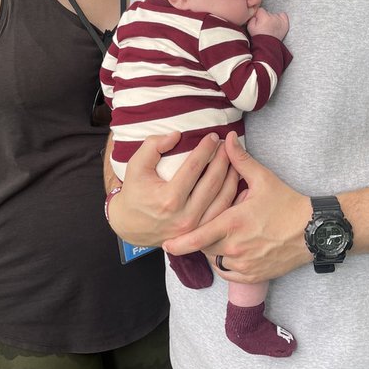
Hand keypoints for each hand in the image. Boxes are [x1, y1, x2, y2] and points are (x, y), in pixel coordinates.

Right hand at [109, 131, 238, 247]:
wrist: (131, 226)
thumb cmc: (134, 193)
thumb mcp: (136, 166)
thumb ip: (153, 146)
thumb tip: (177, 135)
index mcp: (168, 198)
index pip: (193, 167)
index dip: (205, 149)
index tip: (212, 136)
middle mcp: (184, 215)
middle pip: (212, 182)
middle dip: (223, 160)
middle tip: (227, 144)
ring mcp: (195, 227)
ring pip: (222, 198)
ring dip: (232, 176)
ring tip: (235, 159)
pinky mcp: (200, 233)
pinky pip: (222, 213)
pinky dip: (233, 196)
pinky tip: (237, 181)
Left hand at [163, 132, 310, 282]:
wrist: (313, 231)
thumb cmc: (288, 204)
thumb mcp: (264, 180)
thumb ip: (241, 160)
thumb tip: (227, 139)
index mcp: (233, 223)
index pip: (197, 237)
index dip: (179, 243)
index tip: (166, 244)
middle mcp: (235, 247)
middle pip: (204, 248)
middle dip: (199, 240)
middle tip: (197, 233)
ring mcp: (244, 264)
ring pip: (216, 260)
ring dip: (212, 251)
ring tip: (217, 240)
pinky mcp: (253, 275)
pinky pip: (229, 273)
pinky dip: (225, 265)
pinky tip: (229, 253)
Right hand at [247, 7, 288, 39]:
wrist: (267, 46)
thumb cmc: (258, 37)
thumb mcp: (250, 26)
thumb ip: (252, 17)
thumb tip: (255, 14)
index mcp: (264, 17)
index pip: (260, 10)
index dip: (258, 15)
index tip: (258, 21)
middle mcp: (273, 17)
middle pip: (268, 12)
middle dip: (265, 17)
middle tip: (264, 26)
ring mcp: (280, 20)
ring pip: (275, 14)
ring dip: (272, 19)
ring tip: (270, 27)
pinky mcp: (285, 23)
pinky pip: (283, 15)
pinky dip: (280, 18)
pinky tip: (277, 23)